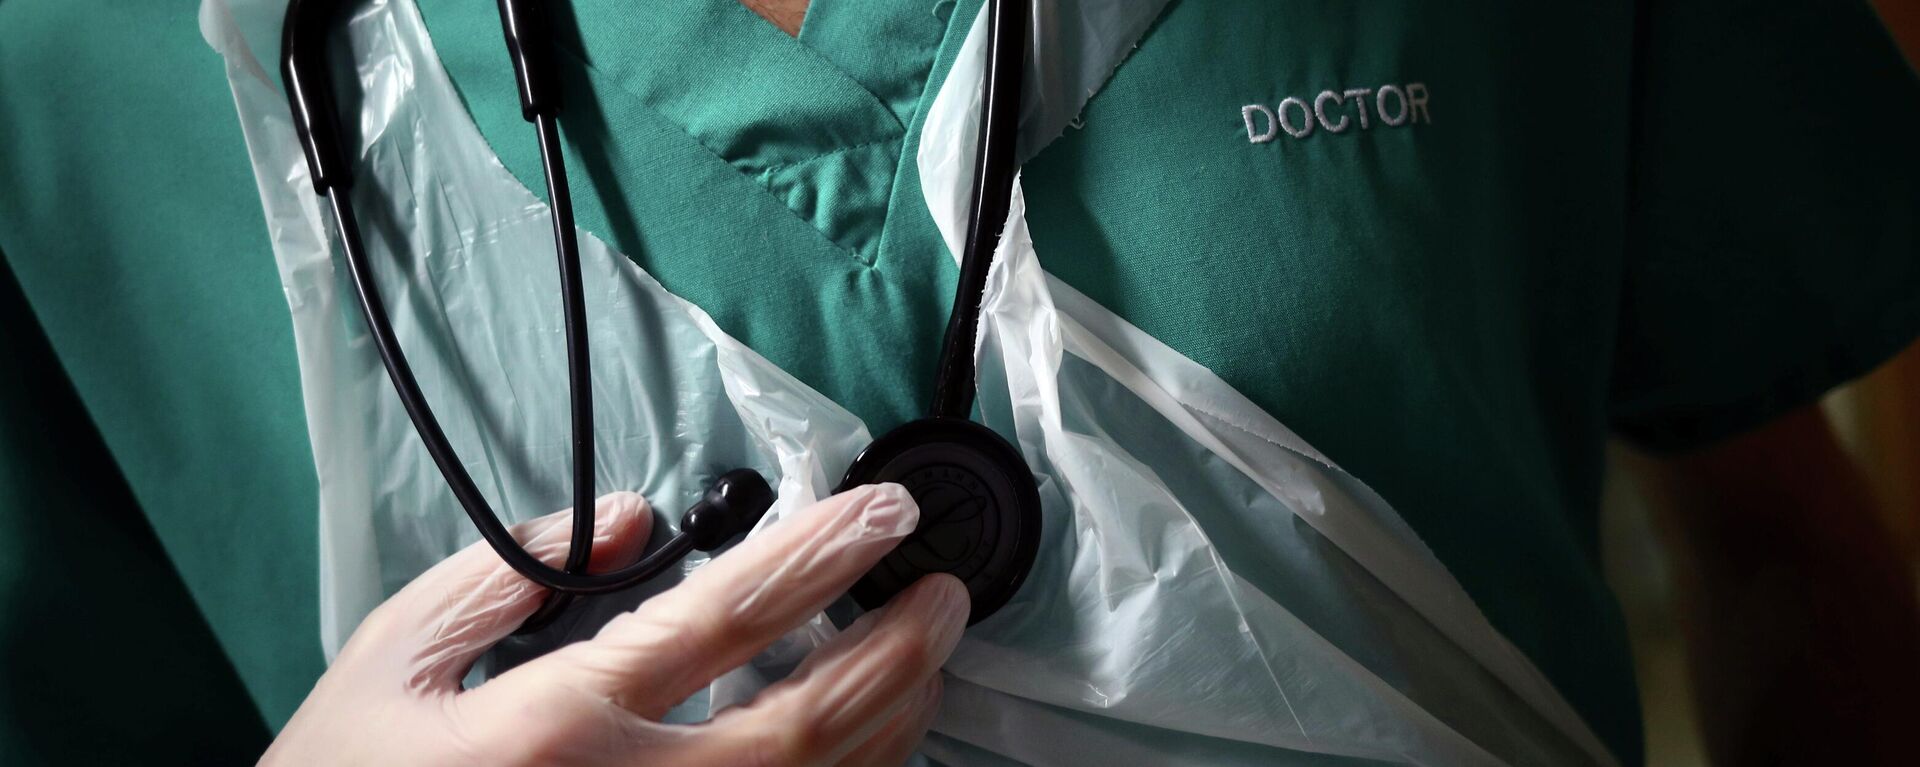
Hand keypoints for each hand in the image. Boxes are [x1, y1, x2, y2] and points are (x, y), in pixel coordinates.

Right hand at [263, 484, 966, 765]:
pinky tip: (868, 744)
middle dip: (895, 649)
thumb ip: (509, 571)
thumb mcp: (394, 658)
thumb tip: (625, 519)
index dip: (820, 555)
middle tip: (943, 591)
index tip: (880, 513)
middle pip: (804, 721)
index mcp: (554, 724)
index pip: (724, 616)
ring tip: (928, 658)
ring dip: (889, 720)